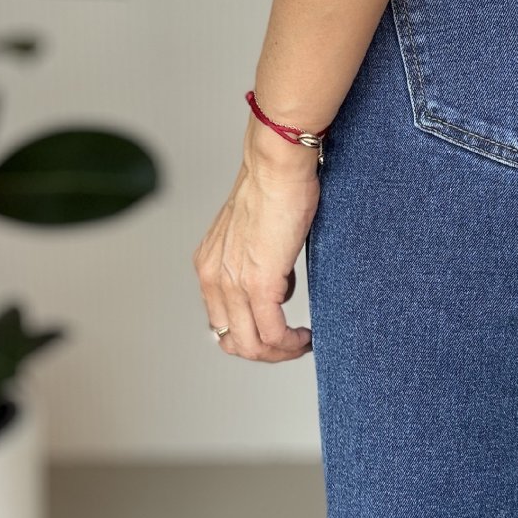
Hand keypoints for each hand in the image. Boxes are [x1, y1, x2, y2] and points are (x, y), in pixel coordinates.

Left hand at [193, 118, 320, 361]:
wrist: (277, 165)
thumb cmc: (275, 186)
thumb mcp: (256, 231)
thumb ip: (259, 260)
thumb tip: (280, 286)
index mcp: (210, 265)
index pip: (222, 321)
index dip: (252, 334)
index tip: (280, 330)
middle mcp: (214, 277)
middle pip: (232, 341)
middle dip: (266, 352)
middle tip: (294, 344)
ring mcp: (233, 283)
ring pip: (251, 345)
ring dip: (280, 352)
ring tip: (302, 343)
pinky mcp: (259, 283)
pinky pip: (272, 333)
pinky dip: (291, 344)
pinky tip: (307, 337)